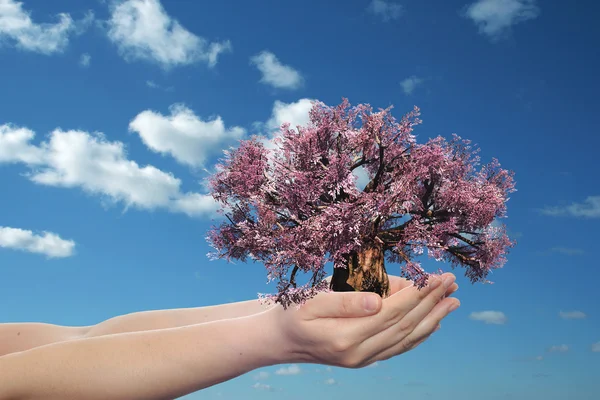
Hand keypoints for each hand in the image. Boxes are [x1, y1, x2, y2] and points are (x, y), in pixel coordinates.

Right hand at [268, 272, 459, 368]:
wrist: (281, 341)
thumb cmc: (293, 313)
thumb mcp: (312, 301)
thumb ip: (345, 301)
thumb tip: (380, 300)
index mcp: (346, 337)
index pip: (392, 312)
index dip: (417, 294)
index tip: (435, 276)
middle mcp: (360, 353)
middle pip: (405, 325)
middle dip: (431, 302)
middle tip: (451, 282)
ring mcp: (364, 360)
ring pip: (407, 338)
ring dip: (433, 318)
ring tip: (453, 301)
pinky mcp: (366, 359)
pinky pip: (399, 347)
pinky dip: (419, 335)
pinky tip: (434, 323)